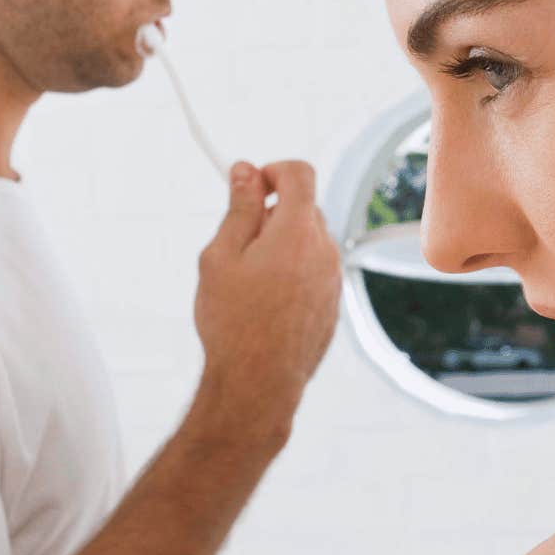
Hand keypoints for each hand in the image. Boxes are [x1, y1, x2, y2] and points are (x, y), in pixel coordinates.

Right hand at [191, 161, 342, 436]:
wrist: (259, 382)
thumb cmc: (233, 321)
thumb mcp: (221, 256)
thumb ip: (239, 208)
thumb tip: (245, 171)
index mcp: (297, 231)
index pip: (300, 174)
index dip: (273, 171)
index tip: (251, 186)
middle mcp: (325, 250)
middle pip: (305, 209)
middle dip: (274, 214)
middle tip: (239, 244)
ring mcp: (333, 279)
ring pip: (310, 242)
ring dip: (284, 246)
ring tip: (249, 281)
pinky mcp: (333, 304)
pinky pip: (315, 272)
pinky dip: (294, 273)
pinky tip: (266, 304)